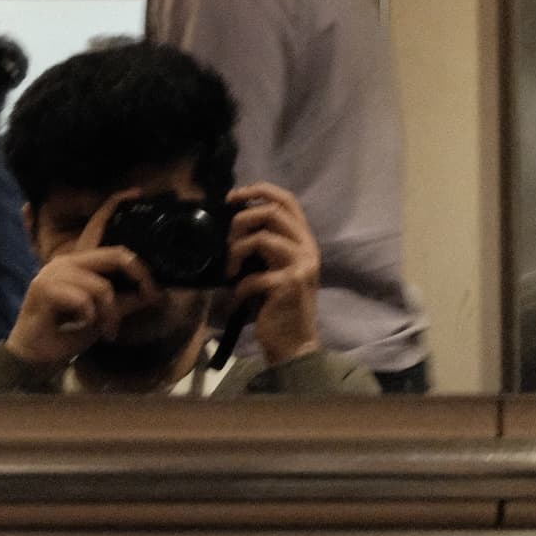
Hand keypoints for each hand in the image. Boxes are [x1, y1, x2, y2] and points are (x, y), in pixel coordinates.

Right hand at [4, 190, 159, 369]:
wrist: (37, 355)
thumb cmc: (68, 331)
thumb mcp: (104, 314)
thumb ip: (125, 301)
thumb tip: (155, 292)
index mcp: (80, 262)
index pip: (98, 227)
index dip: (114, 206)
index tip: (136, 192)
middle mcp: (67, 261)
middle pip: (115, 255)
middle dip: (139, 277)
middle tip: (150, 296)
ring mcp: (54, 273)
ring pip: (102, 288)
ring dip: (109, 315)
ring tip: (106, 331)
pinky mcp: (45, 288)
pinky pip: (84, 301)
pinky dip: (89, 319)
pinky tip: (80, 326)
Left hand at [226, 183, 320, 365]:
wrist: (295, 344)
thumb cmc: (279, 306)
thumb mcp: (277, 269)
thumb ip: (266, 244)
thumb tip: (235, 222)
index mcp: (304, 241)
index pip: (287, 200)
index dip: (259, 190)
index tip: (233, 197)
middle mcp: (307, 249)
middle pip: (272, 212)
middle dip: (241, 221)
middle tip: (228, 242)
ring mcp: (300, 266)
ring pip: (261, 238)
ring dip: (236, 252)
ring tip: (231, 271)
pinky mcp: (288, 286)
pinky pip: (253, 276)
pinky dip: (239, 288)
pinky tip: (239, 299)